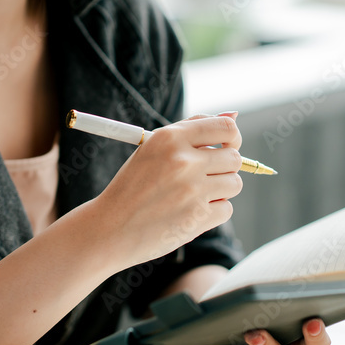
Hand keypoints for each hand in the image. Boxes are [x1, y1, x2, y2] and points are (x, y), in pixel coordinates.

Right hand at [94, 112, 242, 271]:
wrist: (110, 229)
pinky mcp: (198, 218)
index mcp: (170, 138)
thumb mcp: (153, 147)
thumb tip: (233, 116)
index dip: (233, 137)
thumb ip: (192, 128)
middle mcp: (183, 161)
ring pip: (234, 183)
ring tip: (194, 195)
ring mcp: (193, 190)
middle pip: (234, 157)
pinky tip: (189, 213)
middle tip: (206, 176)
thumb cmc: (133, 186)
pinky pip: (226, 209)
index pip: (225, 127)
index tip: (228, 146)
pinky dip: (213, 213)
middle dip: (225, 167)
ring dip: (221, 190)